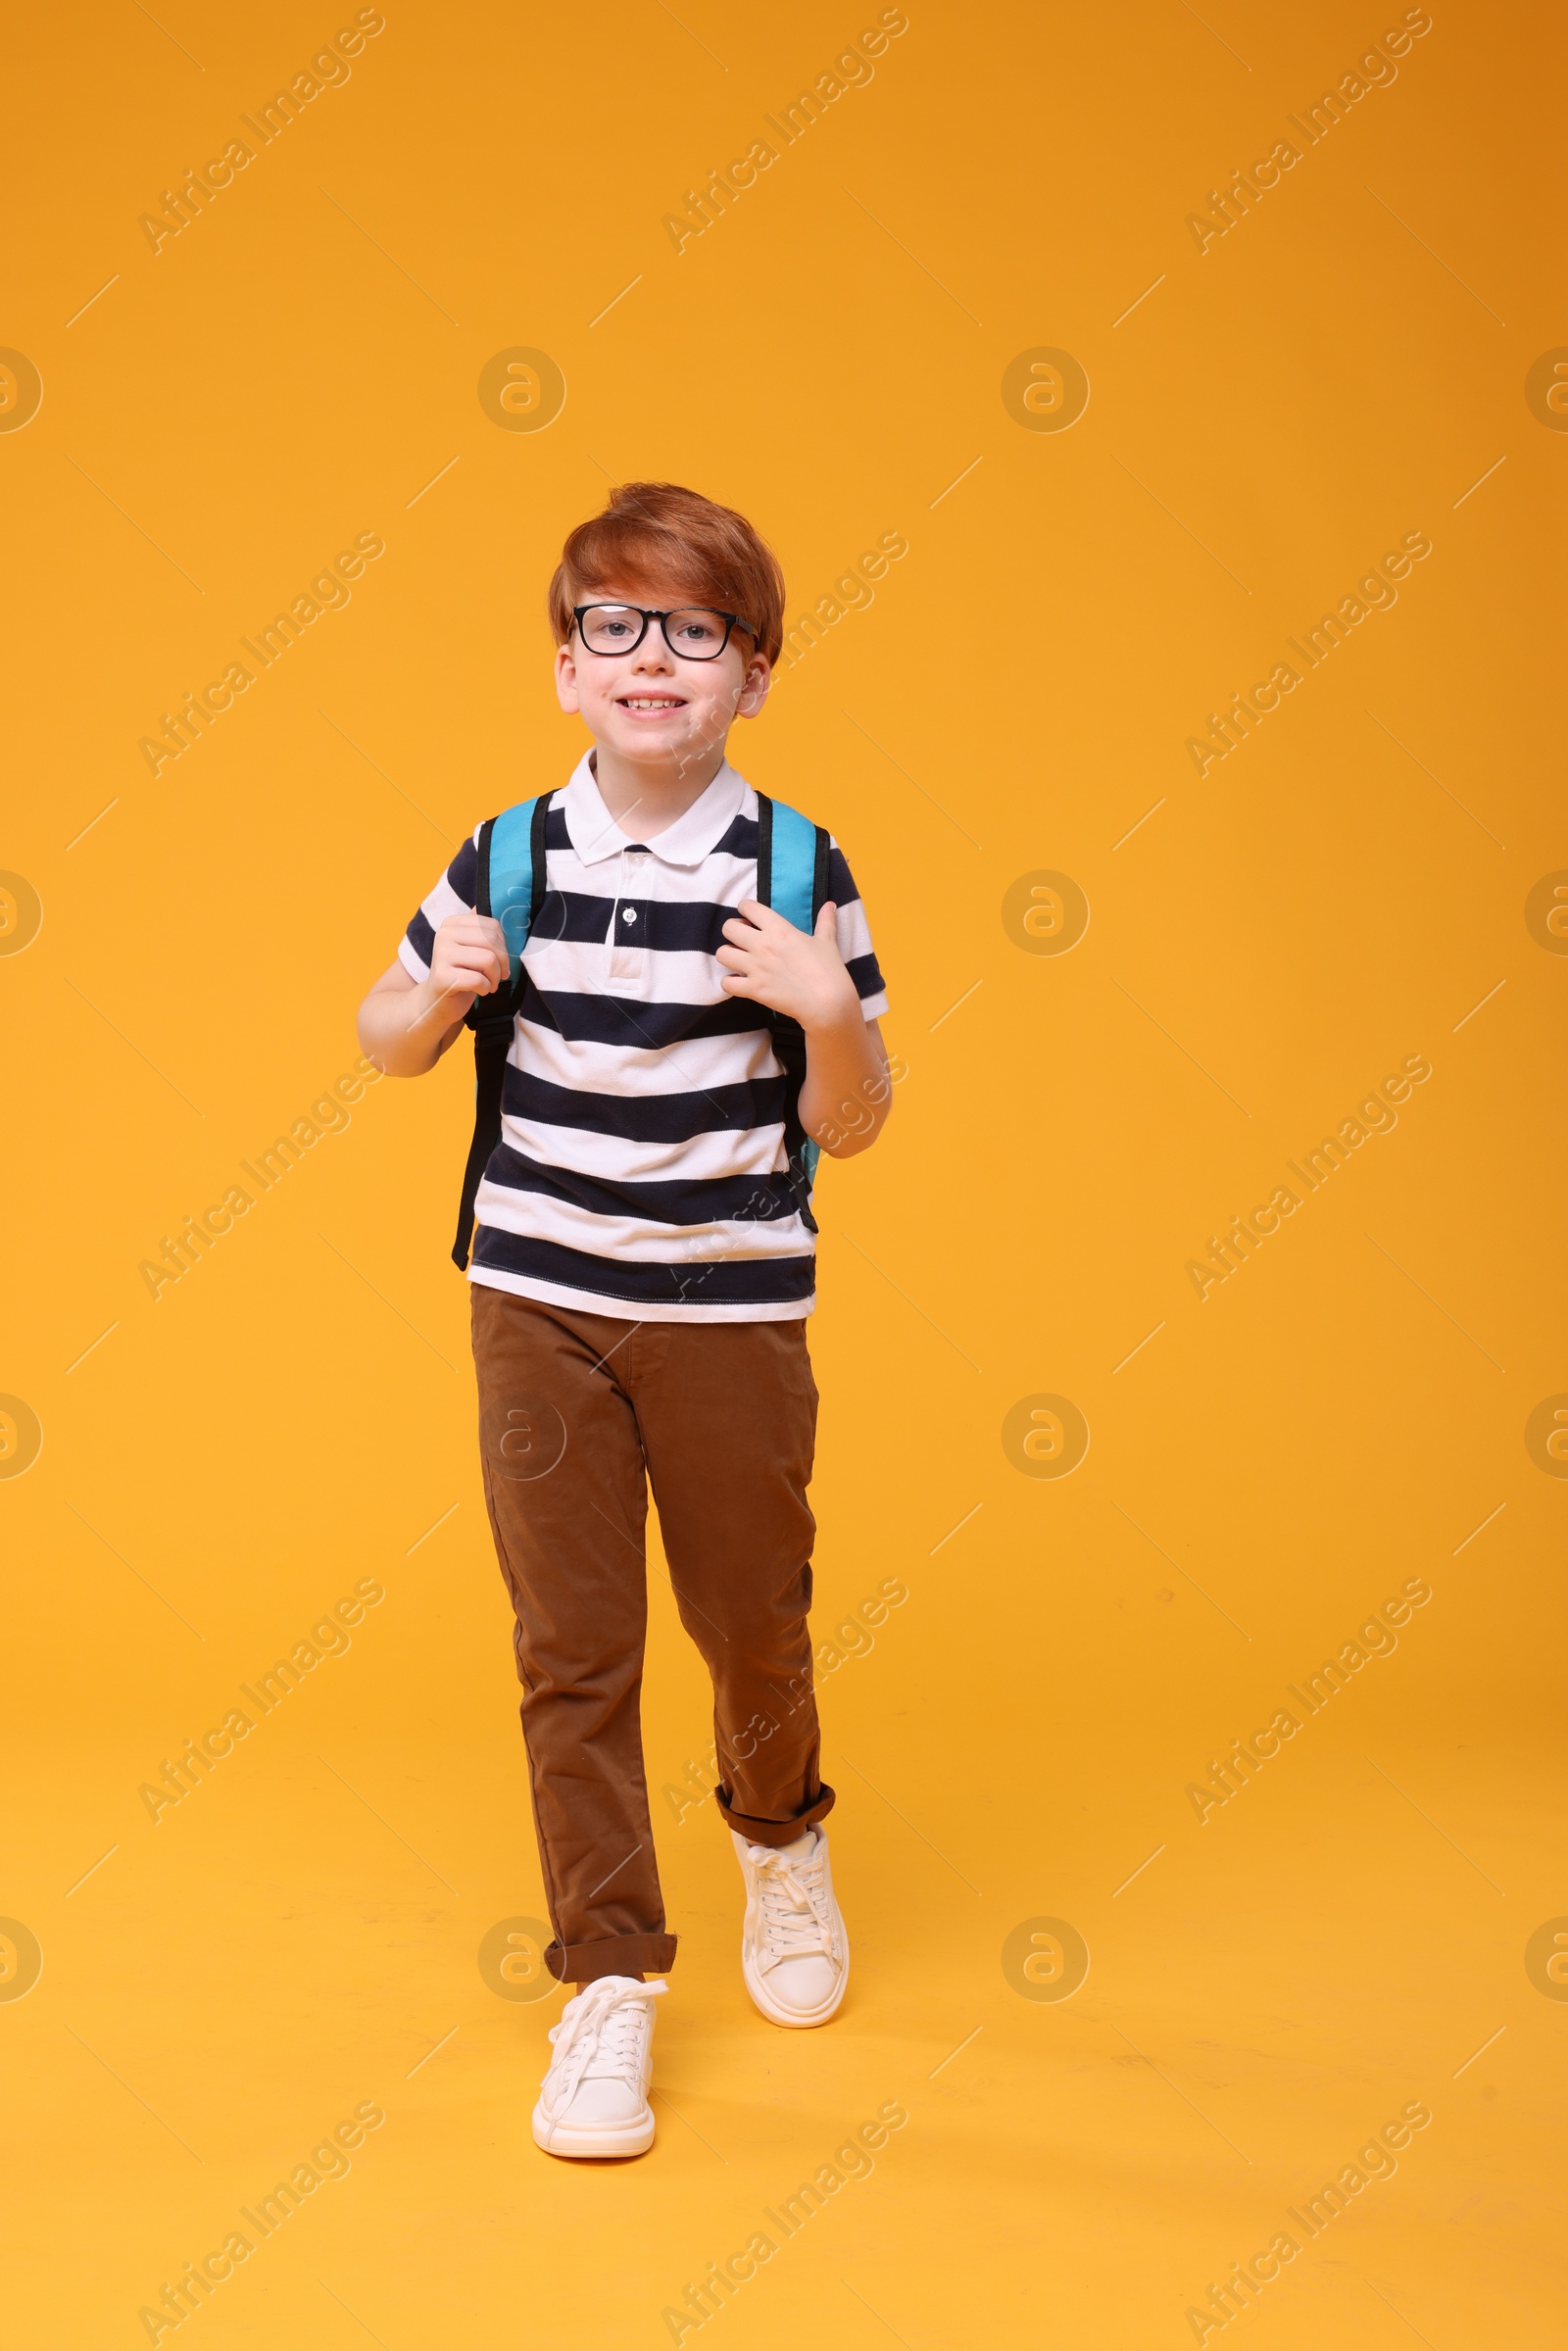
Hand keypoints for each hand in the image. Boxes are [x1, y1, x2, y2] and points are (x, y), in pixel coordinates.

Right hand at [429, 912, 508, 1012]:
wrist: (437, 1001)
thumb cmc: (461, 974)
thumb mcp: (471, 948)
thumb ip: (479, 929)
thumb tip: (483, 906)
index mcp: (452, 923)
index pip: (493, 926)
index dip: (504, 946)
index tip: (499, 961)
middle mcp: (444, 934)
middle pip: (492, 941)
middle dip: (502, 963)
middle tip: (498, 976)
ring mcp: (441, 954)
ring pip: (488, 960)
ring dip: (495, 978)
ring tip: (489, 984)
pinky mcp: (442, 976)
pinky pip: (478, 980)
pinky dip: (485, 989)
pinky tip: (479, 991)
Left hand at [717, 900, 861, 1033]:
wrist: (828, 1003)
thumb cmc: (829, 970)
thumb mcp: (827, 941)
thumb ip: (825, 921)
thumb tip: (830, 905)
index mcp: (779, 929)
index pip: (748, 907)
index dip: (745, 909)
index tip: (750, 917)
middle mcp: (763, 945)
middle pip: (728, 928)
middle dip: (733, 931)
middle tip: (743, 939)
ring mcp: (756, 968)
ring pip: (722, 954)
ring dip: (729, 955)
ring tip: (739, 960)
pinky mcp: (754, 989)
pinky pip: (726, 983)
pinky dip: (730, 982)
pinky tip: (741, 982)